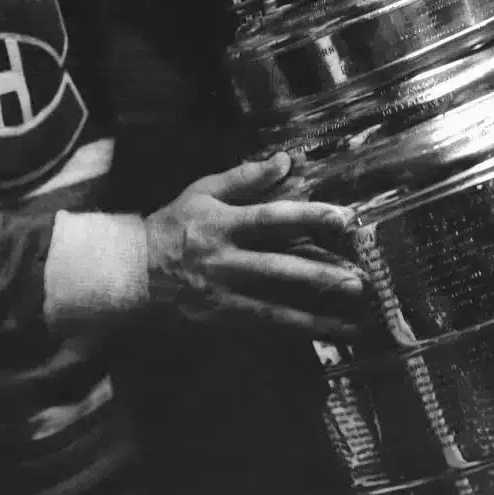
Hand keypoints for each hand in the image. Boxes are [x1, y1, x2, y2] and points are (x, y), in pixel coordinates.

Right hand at [144, 152, 372, 339]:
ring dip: (316, 316)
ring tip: (354, 323)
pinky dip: (297, 330)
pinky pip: (265, 326)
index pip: (270, 217)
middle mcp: (225, 259)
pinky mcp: (223, 317)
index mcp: (222, 222)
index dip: (307, 217)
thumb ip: (244, 178)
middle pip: (278, 267)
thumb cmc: (173, 225)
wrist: (135, 270)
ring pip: (276, 307)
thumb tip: (284, 160)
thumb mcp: (202, 191)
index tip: (343, 218)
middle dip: (319, 275)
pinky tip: (326, 334)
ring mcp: (224, 293)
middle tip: (358, 281)